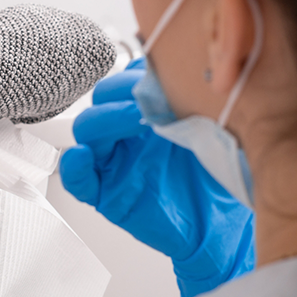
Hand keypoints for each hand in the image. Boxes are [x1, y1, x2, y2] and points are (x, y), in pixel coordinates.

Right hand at [60, 58, 254, 296]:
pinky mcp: (106, 194)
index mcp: (148, 114)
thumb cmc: (219, 179)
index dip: (135, 74)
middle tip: (147, 97)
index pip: (126, 81)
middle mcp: (126, 134)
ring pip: (86, 132)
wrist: (222, 226)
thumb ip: (192, 101)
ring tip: (132, 120)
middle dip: (119, 91)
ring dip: (103, 119)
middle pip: (100, 100)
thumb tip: (180, 70)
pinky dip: (74, 168)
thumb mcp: (213, 131)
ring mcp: (114, 162)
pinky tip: (81, 158)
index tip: (158, 75)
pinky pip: (78, 180)